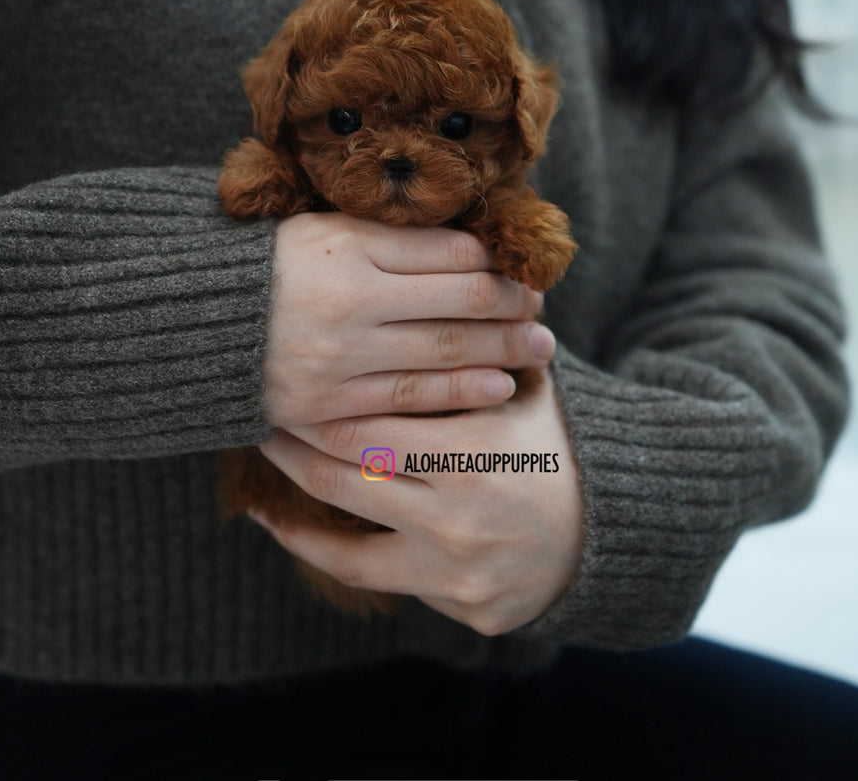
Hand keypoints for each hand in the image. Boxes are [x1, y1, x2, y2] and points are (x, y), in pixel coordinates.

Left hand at [252, 369, 582, 634]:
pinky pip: (370, 575)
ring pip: (344, 533)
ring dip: (291, 496)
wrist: (611, 534)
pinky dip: (319, 549)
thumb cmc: (556, 445)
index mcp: (478, 446)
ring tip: (260, 466)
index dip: (321, 399)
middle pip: (344, 470)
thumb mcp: (528, 388)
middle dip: (292, 441)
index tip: (289, 379)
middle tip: (260, 412)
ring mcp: (456, 567)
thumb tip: (457, 266)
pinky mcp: (457, 604)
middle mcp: (461, 512)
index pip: (372, 418)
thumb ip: (484, 343)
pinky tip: (280, 526)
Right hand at [264, 212, 555, 427]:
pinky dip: (458, 394)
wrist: (188, 323)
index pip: (447, 252)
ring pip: (441, 353)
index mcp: (347, 246)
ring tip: (538, 349)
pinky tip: (496, 387)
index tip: (519, 270)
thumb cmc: (267, 266)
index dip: (494, 262)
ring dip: (500, 350)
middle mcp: (347, 300)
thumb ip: (391, 239)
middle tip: (543, 312)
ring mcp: (337, 356)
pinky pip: (406, 401)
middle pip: (457, 303)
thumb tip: (469, 248)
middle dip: (512, 307)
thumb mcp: (323, 230)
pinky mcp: (325, 404)